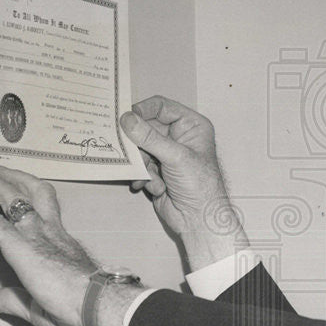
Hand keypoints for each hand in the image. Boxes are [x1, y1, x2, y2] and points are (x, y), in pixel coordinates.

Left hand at [0, 165, 96, 325]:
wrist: (97, 304)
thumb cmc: (83, 308)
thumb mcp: (43, 306)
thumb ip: (16, 301)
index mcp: (64, 245)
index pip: (47, 216)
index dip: (33, 204)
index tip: (23, 199)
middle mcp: (52, 234)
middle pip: (35, 195)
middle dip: (18, 180)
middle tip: (2, 170)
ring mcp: (37, 237)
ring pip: (17, 200)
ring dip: (0, 184)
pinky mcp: (21, 247)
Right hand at [121, 96, 248, 268]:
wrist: (198, 219)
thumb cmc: (200, 186)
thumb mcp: (176, 157)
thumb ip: (150, 138)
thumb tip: (127, 119)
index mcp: (191, 125)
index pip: (161, 106)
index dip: (142, 110)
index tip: (125, 117)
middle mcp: (179, 136)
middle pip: (146, 128)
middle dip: (139, 144)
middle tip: (130, 151)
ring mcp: (167, 153)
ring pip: (140, 148)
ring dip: (142, 164)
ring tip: (149, 176)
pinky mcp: (157, 169)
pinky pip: (140, 164)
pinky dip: (143, 176)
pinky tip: (153, 187)